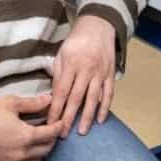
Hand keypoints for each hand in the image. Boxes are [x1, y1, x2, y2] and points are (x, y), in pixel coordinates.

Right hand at [0, 94, 62, 160]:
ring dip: (41, 154)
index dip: (58, 126)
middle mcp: (20, 153)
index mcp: (25, 136)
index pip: (50, 134)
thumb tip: (49, 99)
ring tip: (37, 143)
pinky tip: (25, 156)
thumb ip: (32, 103)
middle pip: (46, 150)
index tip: (61, 121)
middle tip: (49, 130)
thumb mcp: (10, 103)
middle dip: (51, 139)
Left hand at [48, 15, 115, 136]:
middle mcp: (86, 69)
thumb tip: (54, 97)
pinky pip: (108, 93)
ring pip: (93, 98)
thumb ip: (58, 75)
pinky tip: (100, 120)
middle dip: (69, 118)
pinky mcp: (110, 74)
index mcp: (71, 63)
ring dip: (87, 116)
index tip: (50, 123)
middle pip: (77, 98)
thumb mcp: (62, 54)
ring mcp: (100, 72)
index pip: (62, 91)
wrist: (98, 27)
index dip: (56, 109)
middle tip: (62, 134)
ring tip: (82, 131)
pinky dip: (105, 107)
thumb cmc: (76, 41)